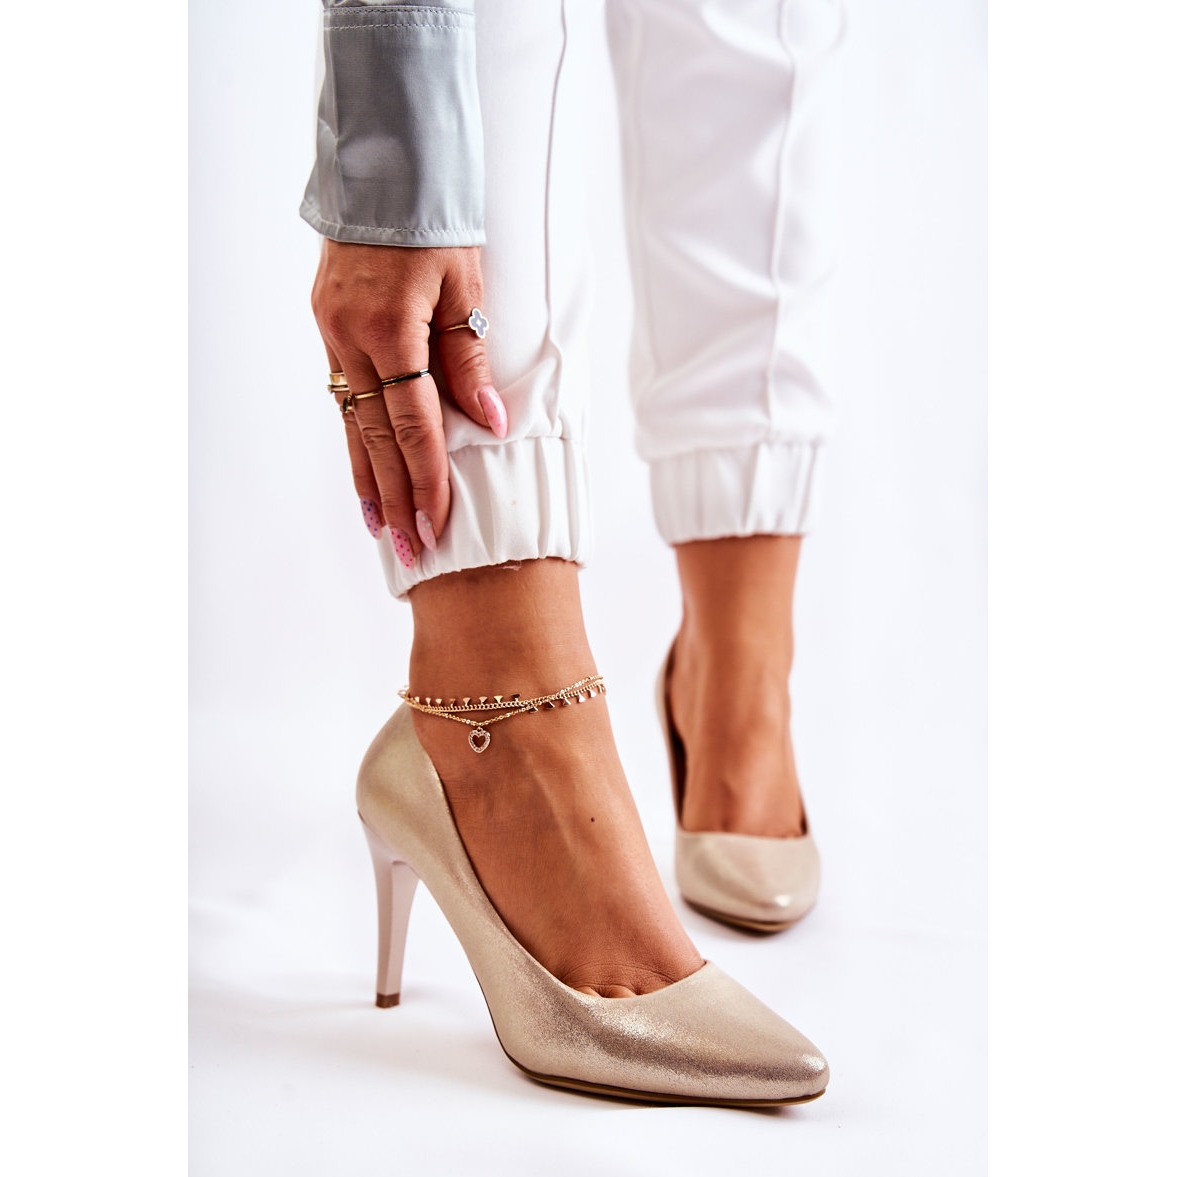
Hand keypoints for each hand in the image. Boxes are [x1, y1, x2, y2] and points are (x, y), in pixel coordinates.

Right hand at [311, 240, 506, 565]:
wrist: (383, 168)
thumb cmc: (434, 222)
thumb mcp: (463, 284)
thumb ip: (468, 358)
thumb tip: (486, 423)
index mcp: (390, 329)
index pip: (412, 425)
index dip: (427, 479)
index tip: (437, 525)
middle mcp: (351, 339)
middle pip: (376, 439)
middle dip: (396, 498)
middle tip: (410, 550)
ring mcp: (332, 336)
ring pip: (351, 426)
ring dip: (368, 482)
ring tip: (380, 530)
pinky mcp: (326, 330)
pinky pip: (341, 400)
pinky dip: (353, 443)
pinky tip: (363, 475)